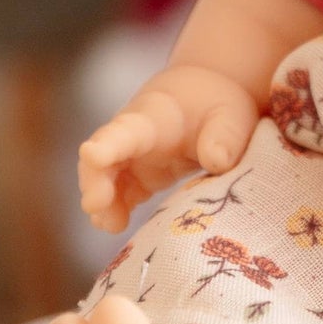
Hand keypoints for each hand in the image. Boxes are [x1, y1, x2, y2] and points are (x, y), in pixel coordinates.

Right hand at [78, 64, 259, 234]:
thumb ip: (224, 135)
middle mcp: (132, 137)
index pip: (126, 129)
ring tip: (111, 225)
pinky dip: (114, 211)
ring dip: (102, 203)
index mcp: (154, 117)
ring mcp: (131, 159)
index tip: (92, 154)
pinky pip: (118, 195)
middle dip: (95, 181)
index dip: (107, 143)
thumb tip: (217, 161)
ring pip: (102, 180)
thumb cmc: (215, 103)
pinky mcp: (137, 178)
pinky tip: (115, 225)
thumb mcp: (230, 113)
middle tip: (96, 206)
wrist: (205, 97)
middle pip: (102, 157)